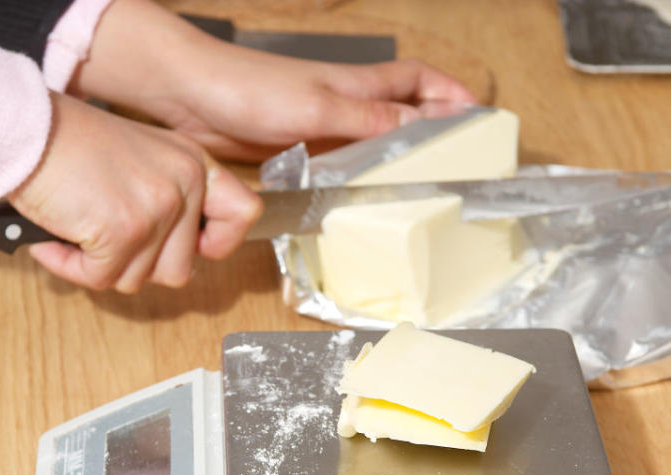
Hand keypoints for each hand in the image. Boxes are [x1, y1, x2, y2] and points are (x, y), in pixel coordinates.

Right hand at [10, 93, 261, 291]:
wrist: (23, 128)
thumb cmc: (67, 143)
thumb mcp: (142, 156)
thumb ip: (170, 195)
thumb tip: (179, 252)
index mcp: (194, 164)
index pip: (243, 214)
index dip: (217, 243)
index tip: (190, 248)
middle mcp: (184, 184)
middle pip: (179, 269)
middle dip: (136, 264)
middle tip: (104, 238)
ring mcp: (157, 208)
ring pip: (138, 280)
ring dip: (100, 266)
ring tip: (76, 230)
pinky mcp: (123, 230)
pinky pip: (101, 279)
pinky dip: (72, 267)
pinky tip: (55, 238)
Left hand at [71, 0, 478, 160]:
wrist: (191, 98)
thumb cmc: (249, 88)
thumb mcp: (320, 107)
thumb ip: (371, 121)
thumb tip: (423, 129)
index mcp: (357, 85)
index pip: (417, 82)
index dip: (449, 96)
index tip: (479, 115)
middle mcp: (345, 104)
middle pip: (403, 114)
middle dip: (433, 130)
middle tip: (458, 157)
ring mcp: (321, 128)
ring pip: (374, 142)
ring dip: (397, 158)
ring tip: (422, 184)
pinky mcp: (297, 149)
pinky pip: (340, 163)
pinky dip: (359, 177)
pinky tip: (364, 196)